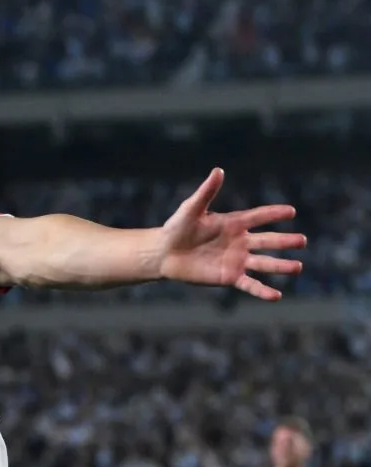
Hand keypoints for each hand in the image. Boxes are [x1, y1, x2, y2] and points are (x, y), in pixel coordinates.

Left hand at [158, 168, 306, 300]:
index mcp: (233, 223)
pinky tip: (276, 296)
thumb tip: (218, 170)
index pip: (258, 217)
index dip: (273, 214)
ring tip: (298, 267)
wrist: (164, 253)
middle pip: (267, 241)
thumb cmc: (177, 227)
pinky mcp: (229, 277)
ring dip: (281, 266)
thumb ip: (207, 192)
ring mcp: (236, 260)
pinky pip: (249, 284)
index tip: (291, 211)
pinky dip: (263, 291)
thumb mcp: (191, 209)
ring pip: (264, 264)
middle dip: (285, 241)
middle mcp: (240, 242)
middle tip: (302, 240)